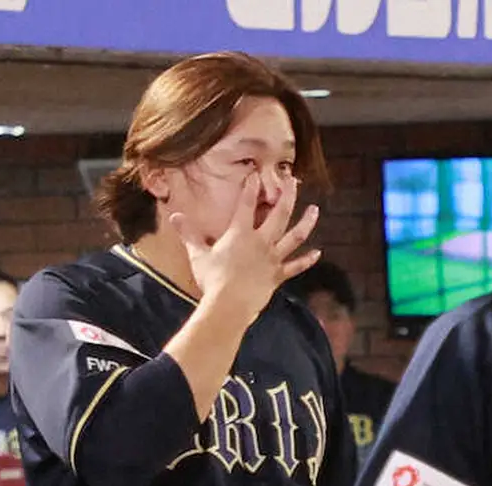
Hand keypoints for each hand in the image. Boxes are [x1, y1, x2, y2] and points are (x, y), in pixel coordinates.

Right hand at [169, 173, 319, 322]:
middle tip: (293, 180)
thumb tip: (174, 216)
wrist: (229, 306)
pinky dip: (307, 260)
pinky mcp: (277, 276)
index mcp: (240, 233)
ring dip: (306, 222)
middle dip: (287, 194)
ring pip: (294, 236)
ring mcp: (271, 259)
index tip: (256, 174)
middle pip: (279, 213)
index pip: (246, 204)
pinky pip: (295, 266)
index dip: (251, 187)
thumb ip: (189, 234)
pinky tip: (317, 253)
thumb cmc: (212, 280)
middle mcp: (260, 241)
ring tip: (315, 210)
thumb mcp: (198, 255)